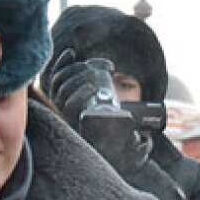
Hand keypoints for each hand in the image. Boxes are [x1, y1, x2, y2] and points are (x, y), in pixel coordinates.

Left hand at [49, 49, 150, 174]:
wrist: (103, 130)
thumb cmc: (117, 138)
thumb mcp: (127, 144)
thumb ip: (138, 146)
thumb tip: (144, 140)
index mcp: (76, 125)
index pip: (69, 106)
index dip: (78, 95)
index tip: (94, 88)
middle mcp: (63, 114)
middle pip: (62, 91)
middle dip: (78, 78)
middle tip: (94, 73)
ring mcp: (59, 101)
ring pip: (57, 81)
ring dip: (73, 69)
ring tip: (90, 67)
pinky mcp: (59, 89)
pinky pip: (55, 74)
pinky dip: (62, 62)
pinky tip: (71, 53)